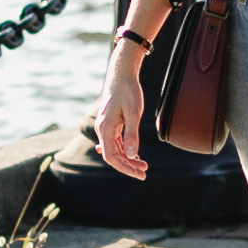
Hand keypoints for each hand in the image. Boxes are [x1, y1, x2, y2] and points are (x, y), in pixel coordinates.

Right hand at [96, 54, 147, 178]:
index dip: (124, 168)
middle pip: (113, 155)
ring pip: (116, 149)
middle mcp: (103, 129)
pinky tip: (136, 155)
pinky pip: (117, 141)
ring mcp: (107, 127)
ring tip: (144, 166)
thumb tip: (131, 155)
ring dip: (129, 158)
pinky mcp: (112, 123)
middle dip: (128, 166)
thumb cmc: (128, 91)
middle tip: (144, 174)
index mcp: (105, 128)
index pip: (110, 156)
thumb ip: (132, 135)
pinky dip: (126, 149)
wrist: (122, 73)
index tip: (138, 174)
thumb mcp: (133, 113)